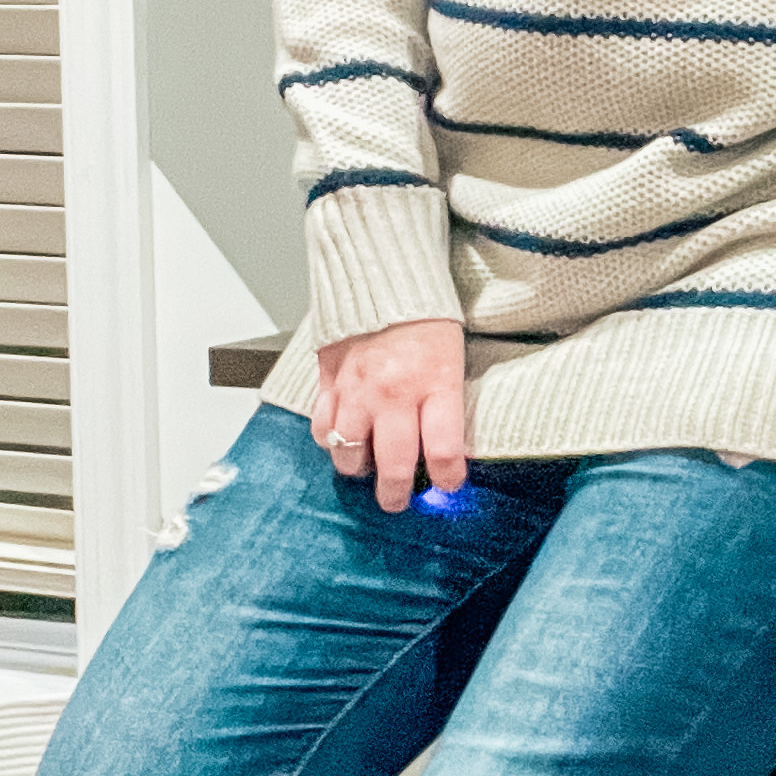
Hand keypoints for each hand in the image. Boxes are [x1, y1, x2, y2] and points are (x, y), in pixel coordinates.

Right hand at [311, 318, 467, 510]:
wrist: (383, 274)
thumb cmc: (425, 316)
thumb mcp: (453, 358)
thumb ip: (447, 404)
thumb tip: (445, 447)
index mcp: (435, 384)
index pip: (444, 452)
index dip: (448, 478)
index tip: (448, 484)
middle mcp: (395, 393)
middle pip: (395, 466)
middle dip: (396, 495)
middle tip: (397, 501)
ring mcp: (357, 389)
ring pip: (349, 454)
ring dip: (359, 468)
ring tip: (367, 467)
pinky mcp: (329, 379)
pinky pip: (321, 426)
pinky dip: (330, 439)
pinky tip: (341, 437)